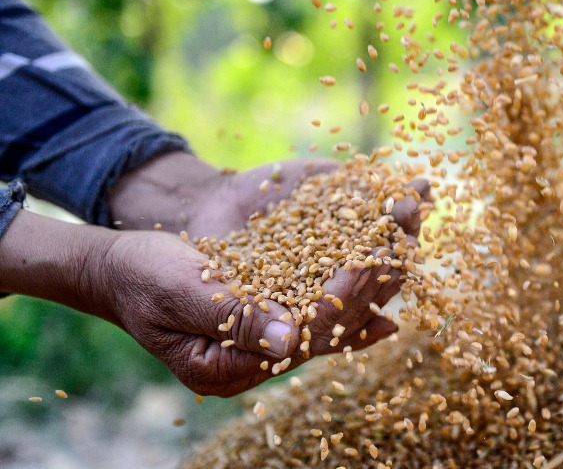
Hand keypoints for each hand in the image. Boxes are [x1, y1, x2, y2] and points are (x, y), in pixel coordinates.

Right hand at [106, 152, 430, 393]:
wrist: (125, 265)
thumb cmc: (140, 279)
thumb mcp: (177, 294)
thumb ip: (231, 316)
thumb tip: (290, 337)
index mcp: (237, 365)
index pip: (306, 335)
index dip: (341, 297)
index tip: (371, 259)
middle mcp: (266, 352)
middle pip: (336, 319)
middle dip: (375, 275)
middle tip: (409, 238)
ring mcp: (275, 326)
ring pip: (340, 301)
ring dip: (377, 264)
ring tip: (410, 224)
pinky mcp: (278, 298)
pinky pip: (326, 286)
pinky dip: (357, 263)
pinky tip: (388, 248)